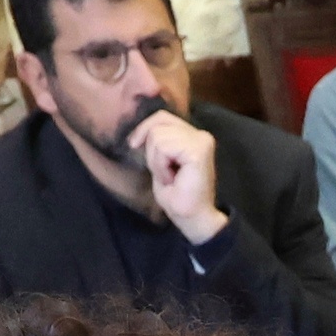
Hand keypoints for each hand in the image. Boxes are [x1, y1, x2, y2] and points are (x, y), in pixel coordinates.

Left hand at [129, 106, 224, 244]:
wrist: (193, 219)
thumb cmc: (177, 196)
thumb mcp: (160, 161)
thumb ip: (158, 140)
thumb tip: (143, 129)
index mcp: (194, 136)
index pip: (162, 117)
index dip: (144, 128)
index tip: (134, 145)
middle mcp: (201, 135)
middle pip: (158, 122)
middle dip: (151, 150)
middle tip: (164, 172)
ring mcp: (202, 141)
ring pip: (158, 135)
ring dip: (157, 161)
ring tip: (170, 177)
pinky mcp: (198, 151)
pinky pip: (163, 147)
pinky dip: (161, 166)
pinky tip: (172, 178)